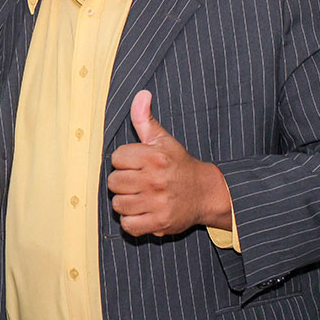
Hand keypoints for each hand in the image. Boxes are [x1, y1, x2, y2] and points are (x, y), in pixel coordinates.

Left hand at [107, 90, 230, 236]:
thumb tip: (141, 94)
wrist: (206, 192)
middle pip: (114, 182)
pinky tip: (140, 212)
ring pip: (118, 204)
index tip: (135, 164)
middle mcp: (155, 180)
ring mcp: (157, 203)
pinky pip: (129, 225)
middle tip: (136, 181)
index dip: (123, 161)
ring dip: (125, 202)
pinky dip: (132, 221)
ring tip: (138, 197)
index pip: (116, 158)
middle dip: (122, 182)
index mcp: (154, 157)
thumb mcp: (163, 140)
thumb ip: (145, 118)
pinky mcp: (159, 222)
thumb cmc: (179, 165)